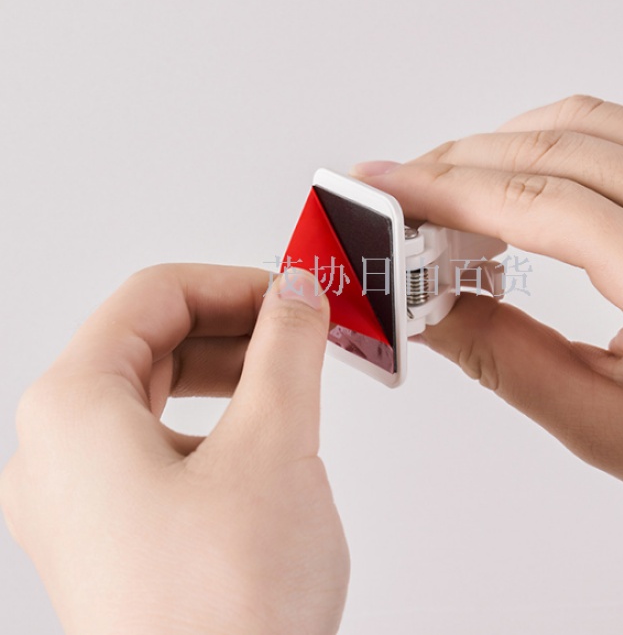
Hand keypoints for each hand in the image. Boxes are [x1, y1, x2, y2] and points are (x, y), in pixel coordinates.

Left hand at [0, 265, 348, 634]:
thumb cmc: (225, 608)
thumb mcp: (275, 444)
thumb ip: (287, 348)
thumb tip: (296, 294)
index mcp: (72, 411)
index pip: (153, 297)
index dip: (233, 283)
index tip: (292, 294)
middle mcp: (57, 454)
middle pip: (150, 341)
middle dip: (236, 325)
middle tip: (301, 328)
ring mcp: (78, 502)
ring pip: (155, 395)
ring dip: (229, 373)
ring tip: (293, 376)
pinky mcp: (111, 538)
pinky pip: (157, 447)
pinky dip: (215, 423)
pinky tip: (263, 437)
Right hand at [354, 95, 622, 536]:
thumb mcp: (609, 429)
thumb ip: (506, 358)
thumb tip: (431, 307)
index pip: (537, 203)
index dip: (445, 190)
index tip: (385, 188)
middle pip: (553, 149)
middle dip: (458, 163)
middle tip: (401, 193)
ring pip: (585, 125)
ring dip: (502, 145)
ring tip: (449, 188)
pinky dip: (552, 144)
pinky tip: (518, 178)